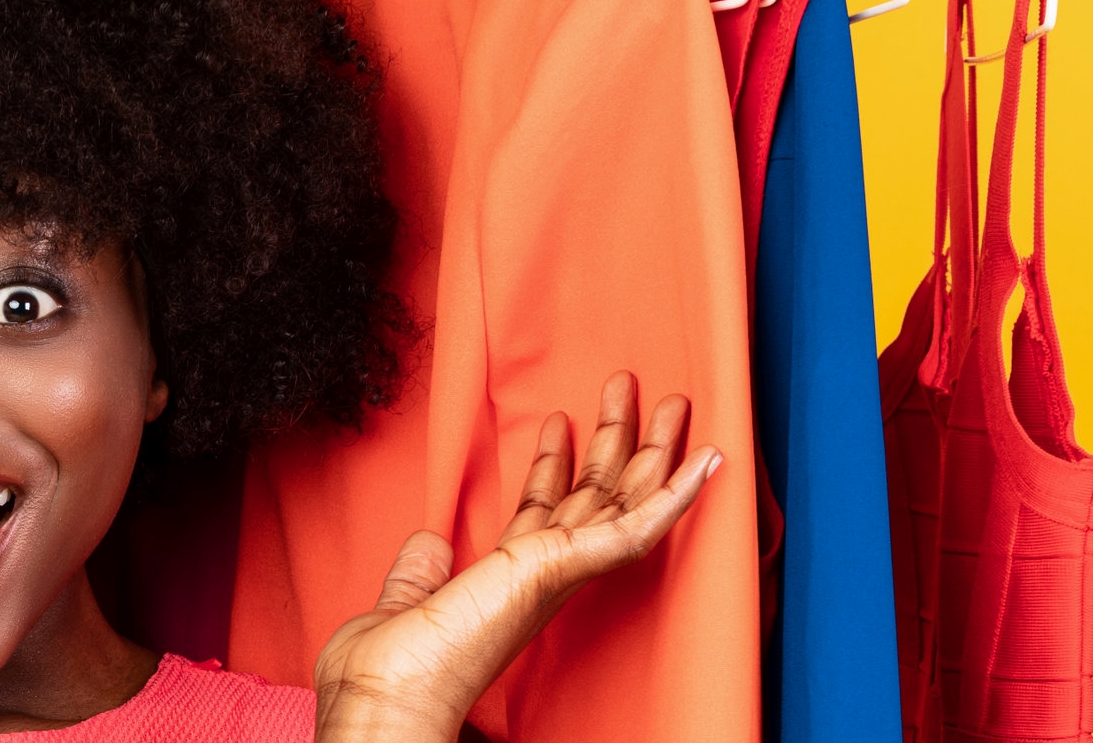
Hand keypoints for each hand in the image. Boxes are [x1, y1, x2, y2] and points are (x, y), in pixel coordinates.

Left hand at [312, 372, 721, 742]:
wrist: (389, 704)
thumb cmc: (389, 676)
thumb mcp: (402, 605)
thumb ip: (419, 572)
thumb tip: (427, 544)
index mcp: (504, 586)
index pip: (540, 517)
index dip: (552, 469)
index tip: (559, 426)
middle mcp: (538, 579)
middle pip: (591, 499)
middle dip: (613, 444)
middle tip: (626, 389)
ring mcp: (554, 574)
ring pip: (620, 501)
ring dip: (650, 450)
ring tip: (668, 400)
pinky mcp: (564, 569)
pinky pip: (633, 528)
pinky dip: (674, 495)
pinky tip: (704, 461)